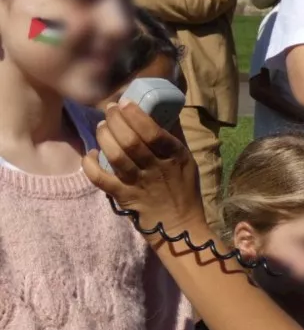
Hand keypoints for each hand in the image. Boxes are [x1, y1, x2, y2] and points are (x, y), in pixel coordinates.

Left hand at [82, 102, 204, 235]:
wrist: (179, 225)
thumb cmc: (183, 190)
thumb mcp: (186, 161)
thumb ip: (172, 139)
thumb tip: (160, 112)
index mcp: (175, 156)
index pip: (153, 132)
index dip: (135, 115)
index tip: (125, 103)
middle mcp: (157, 168)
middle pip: (131, 141)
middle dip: (116, 121)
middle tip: (109, 110)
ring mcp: (139, 183)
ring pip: (116, 156)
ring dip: (105, 137)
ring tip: (102, 126)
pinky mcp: (124, 197)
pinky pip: (101, 180)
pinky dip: (91, 165)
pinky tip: (90, 154)